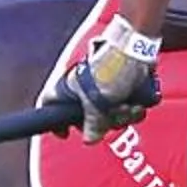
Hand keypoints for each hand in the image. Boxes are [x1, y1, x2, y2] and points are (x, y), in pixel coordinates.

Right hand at [59, 14, 160, 141]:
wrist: (137, 46)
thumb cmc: (112, 67)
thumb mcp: (99, 100)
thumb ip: (93, 123)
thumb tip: (89, 140)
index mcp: (69, 89)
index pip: (48, 105)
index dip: (53, 122)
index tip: (66, 133)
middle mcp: (83, 91)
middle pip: (87, 120)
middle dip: (106, 122)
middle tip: (115, 115)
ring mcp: (103, 91)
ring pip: (110, 117)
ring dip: (124, 116)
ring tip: (130, 105)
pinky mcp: (121, 90)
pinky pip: (125, 111)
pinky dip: (133, 110)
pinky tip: (138, 103)